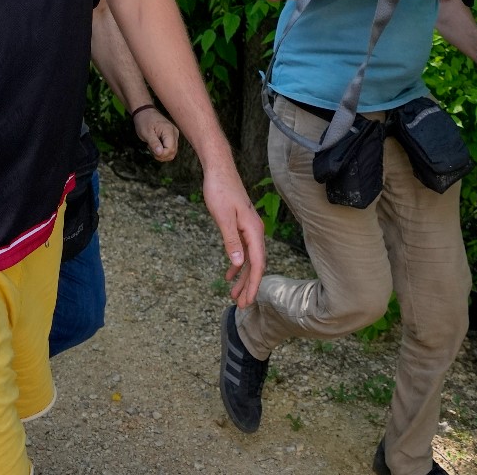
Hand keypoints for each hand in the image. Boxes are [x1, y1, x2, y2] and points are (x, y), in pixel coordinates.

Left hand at [134, 106, 178, 161]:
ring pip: (172, 152)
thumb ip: (154, 143)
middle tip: (150, 148)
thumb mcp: (146, 133)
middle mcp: (175, 133)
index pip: (170, 149)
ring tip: (152, 146)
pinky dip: (162, 151)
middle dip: (161, 155)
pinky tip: (155, 145)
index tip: (150, 149)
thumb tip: (160, 153)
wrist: (145, 112)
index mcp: (169, 131)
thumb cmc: (144, 121)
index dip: (161, 154)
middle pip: (173, 152)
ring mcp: (174, 135)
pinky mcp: (172, 137)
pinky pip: (170, 148)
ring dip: (161, 154)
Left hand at [201, 168, 265, 307]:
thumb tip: (238, 263)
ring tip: (233, 294)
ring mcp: (249, 229)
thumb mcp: (223, 218)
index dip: (253, 284)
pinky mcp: (241, 227)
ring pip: (249, 259)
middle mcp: (255, 232)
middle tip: (241, 305)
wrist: (218, 171)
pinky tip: (229, 274)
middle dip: (249, 286)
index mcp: (253, 231)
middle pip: (255, 265)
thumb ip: (231, 241)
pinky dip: (237, 264)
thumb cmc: (220, 191)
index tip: (248, 301)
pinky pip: (242, 250)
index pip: (257, 264)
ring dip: (243, 277)